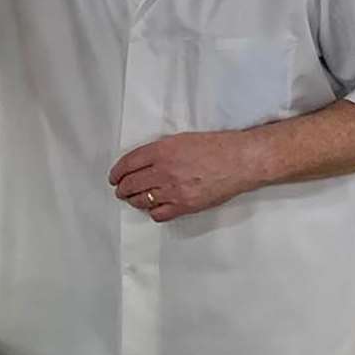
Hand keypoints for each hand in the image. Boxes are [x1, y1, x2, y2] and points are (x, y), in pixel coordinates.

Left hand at [109, 130, 262, 222]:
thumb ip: (159, 151)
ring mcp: (173, 190)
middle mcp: (164, 170)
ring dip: (134, 200)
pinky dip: (153, 212)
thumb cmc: (216, 147)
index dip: (117, 172)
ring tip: (133, 199)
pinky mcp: (185, 206)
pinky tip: (154, 207)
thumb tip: (142, 163)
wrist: (240, 161)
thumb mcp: (181, 140)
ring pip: (141, 200)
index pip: (128, 163)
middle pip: (131, 184)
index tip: (114, 177)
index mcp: (162, 150)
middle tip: (120, 190)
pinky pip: (158, 214)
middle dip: (122, 188)